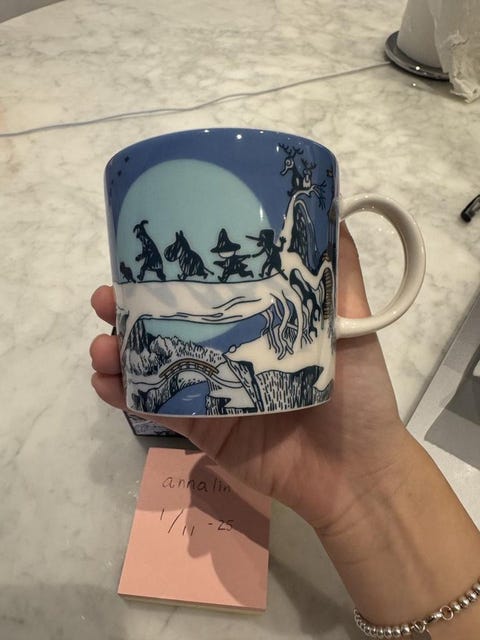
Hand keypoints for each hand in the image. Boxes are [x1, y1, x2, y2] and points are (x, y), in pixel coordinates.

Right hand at [90, 224, 408, 532]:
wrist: (356, 472)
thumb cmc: (357, 394)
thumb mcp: (351, 325)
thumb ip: (339, 275)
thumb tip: (334, 208)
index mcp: (254, 328)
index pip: (204, 294)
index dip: (171, 276)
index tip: (143, 257)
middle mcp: (226, 354)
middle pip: (168, 326)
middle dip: (129, 311)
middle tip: (106, 297)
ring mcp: (210, 392)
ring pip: (153, 365)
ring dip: (118, 352)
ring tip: (102, 346)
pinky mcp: (200, 428)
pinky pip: (155, 408)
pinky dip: (125, 396)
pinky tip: (105, 382)